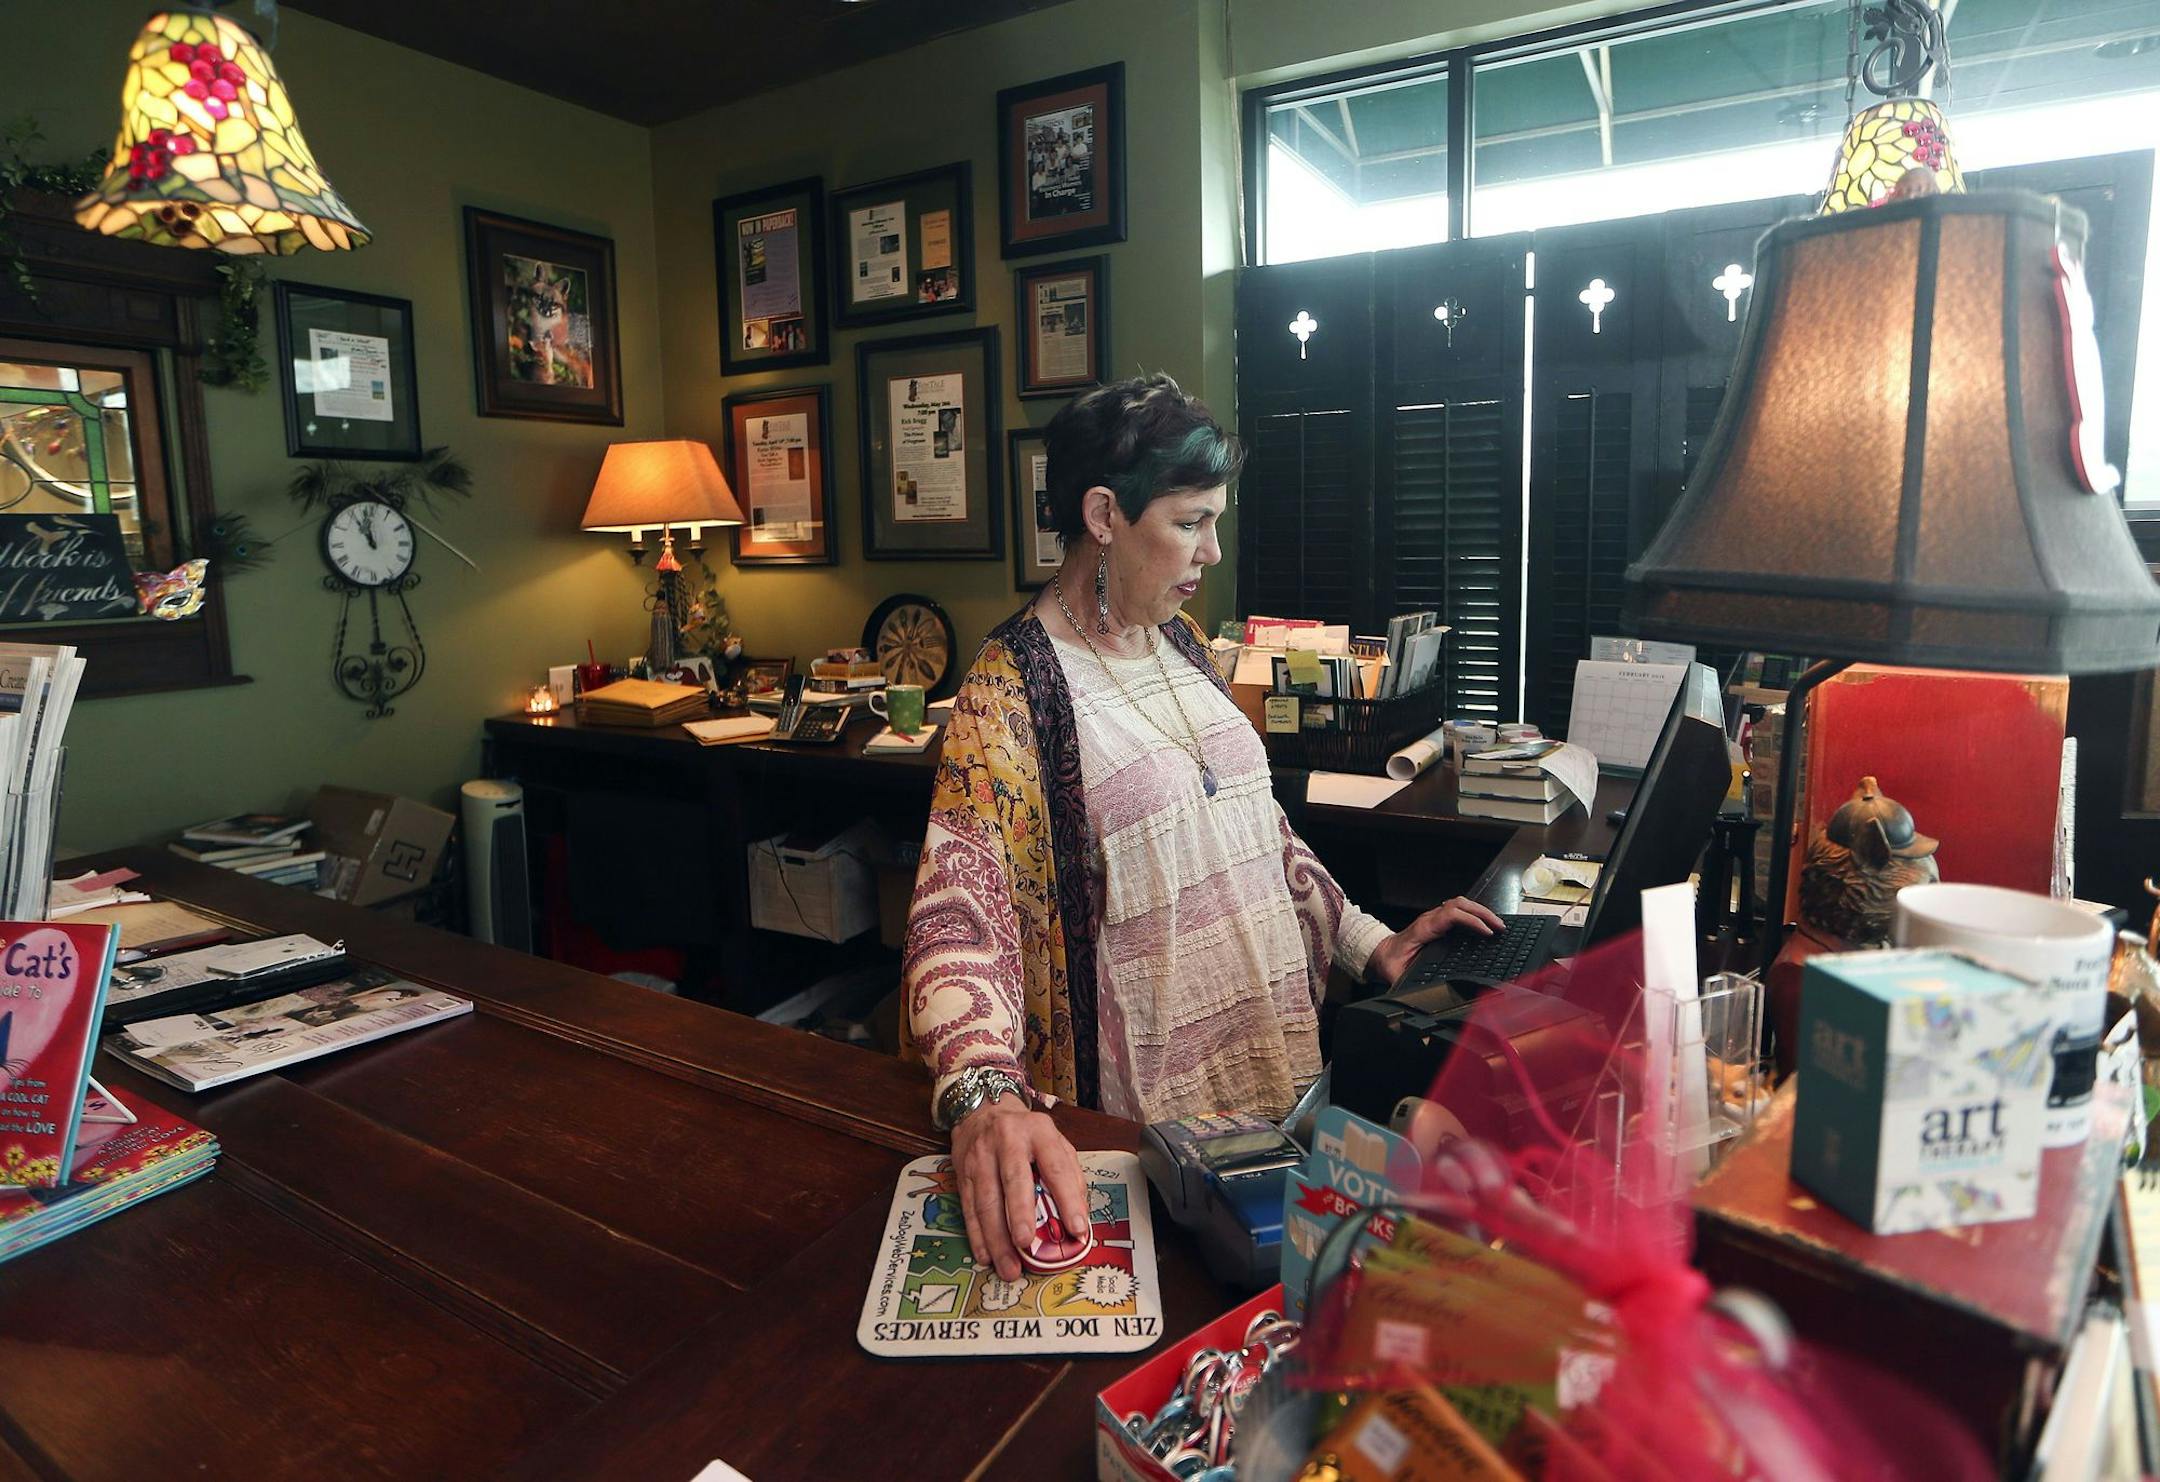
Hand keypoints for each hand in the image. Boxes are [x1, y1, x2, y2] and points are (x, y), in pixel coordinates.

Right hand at [950, 1094, 1089, 1281]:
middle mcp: (1008, 1141)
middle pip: (1014, 1180)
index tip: (1077, 1228)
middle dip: (1019, 1214)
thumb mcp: (1055, 1142)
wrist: (983, 1110)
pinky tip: (986, 1255)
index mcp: (1039, 1133)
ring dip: (997, 1238)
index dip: (1068, 1199)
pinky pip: (969, 1208)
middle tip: (1026, 1243)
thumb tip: (1079, 1217)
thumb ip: (1070, 1175)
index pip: (1056, 1167)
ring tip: (1009, 1266)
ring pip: (986, 1201)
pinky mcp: (963, 1173)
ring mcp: (981, 1157)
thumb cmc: (1026, 1133)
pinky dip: (977, 1236)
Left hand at [1367, 896, 1507, 986]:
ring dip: (1481, 911)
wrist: (1382, 954)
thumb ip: (1407, 981)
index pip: (1451, 915)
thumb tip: (1418, 992)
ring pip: (1461, 904)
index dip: (1471, 922)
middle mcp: (1430, 919)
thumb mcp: (1397, 974)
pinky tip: (1486, 924)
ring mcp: (1435, 918)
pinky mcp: (1439, 921)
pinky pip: (1460, 911)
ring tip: (1498, 924)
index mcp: (1423, 929)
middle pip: (1460, 904)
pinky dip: (1475, 915)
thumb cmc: (1391, 962)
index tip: (1487, 933)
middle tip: (1500, 927)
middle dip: (1483, 913)